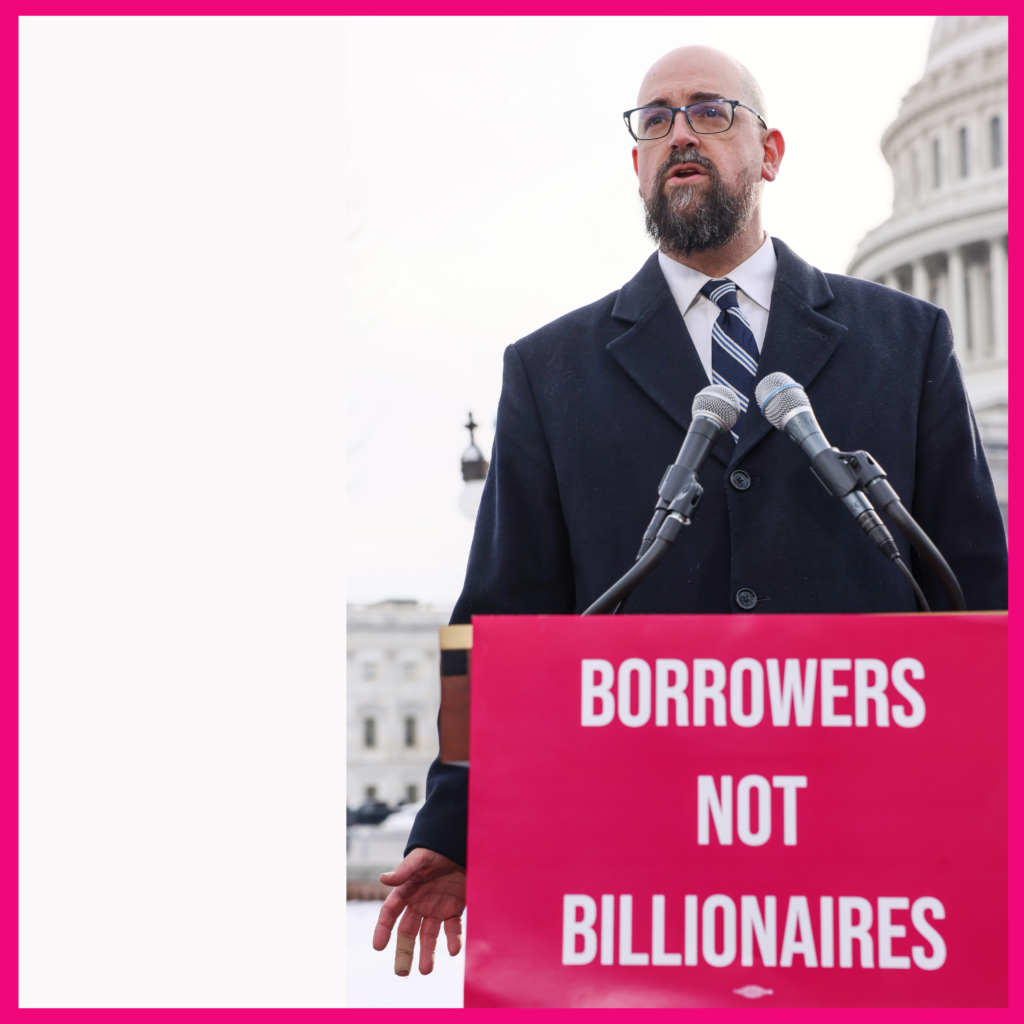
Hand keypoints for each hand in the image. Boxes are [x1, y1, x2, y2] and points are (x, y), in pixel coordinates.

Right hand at [372, 847, 465, 975]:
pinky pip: (452, 928)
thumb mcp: (421, 858)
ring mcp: (436, 909)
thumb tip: (383, 878)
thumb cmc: (437, 851)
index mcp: (406, 891)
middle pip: (407, 931)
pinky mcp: (454, 910)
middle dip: (404, 951)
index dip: (382, 929)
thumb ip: (404, 870)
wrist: (460, 847)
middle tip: (401, 972)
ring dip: (427, 952)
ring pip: (429, 935)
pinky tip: (454, 950)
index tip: (378, 946)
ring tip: (426, 970)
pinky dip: (453, 940)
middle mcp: (419, 904)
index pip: (390, 912)